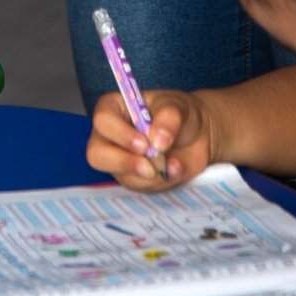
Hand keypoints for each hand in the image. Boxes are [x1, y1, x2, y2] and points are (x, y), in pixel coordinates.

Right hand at [87, 87, 219, 189]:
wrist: (198, 136)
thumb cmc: (180, 114)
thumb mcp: (178, 107)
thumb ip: (168, 120)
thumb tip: (157, 142)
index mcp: (115, 108)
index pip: (103, 120)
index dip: (120, 134)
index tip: (144, 144)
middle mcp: (111, 135)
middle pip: (97, 154)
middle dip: (124, 163)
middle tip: (150, 168)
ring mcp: (120, 159)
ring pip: (122, 175)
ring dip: (151, 175)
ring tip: (174, 162)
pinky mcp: (133, 178)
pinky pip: (140, 187)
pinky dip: (161, 182)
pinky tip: (175, 168)